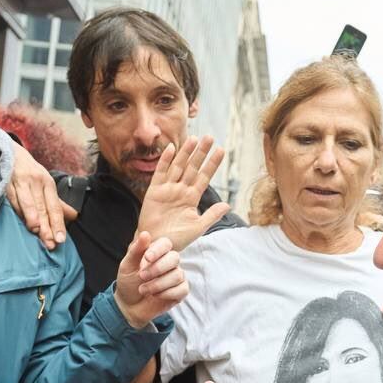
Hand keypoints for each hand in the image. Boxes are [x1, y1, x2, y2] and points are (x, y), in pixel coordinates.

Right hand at [6, 141, 76, 248]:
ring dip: (32, 218)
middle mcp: (36, 182)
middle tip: (51, 243)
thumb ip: (57, 203)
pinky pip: (13, 200)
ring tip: (37, 231)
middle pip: (43, 208)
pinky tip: (22, 221)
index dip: (58, 224)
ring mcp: (21, 182)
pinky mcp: (7, 183)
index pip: (55, 207)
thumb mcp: (47, 184)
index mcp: (48, 184)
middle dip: (47, 227)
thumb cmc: (31, 173)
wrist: (11, 153)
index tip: (61, 239)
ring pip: (28, 203)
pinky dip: (18, 211)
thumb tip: (74, 216)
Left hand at [112, 230, 186, 327]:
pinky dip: (167, 293)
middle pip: (175, 258)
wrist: (129, 306)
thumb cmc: (128, 283)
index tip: (147, 258)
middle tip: (142, 277)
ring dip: (158, 284)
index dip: (159, 250)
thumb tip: (146, 234)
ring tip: (143, 290)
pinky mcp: (180, 291)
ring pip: (178, 275)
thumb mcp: (127, 266)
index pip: (166, 243)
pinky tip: (156, 296)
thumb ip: (136, 250)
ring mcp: (176, 276)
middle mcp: (169, 263)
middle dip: (157, 269)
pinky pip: (182, 289)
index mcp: (156, 253)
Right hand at [137, 136, 228, 251]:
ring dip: (186, 152)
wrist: (157, 245)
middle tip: (209, 137)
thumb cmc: (177, 239)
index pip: (205, 177)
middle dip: (201, 152)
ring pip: (178, 166)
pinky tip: (171, 148)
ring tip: (194, 138)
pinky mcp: (154, 191)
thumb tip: (228, 205)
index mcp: (192, 198)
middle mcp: (181, 190)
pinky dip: (165, 161)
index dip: (212, 163)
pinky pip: (160, 172)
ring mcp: (168, 189)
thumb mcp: (198, 227)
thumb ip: (212, 215)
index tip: (221, 150)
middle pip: (193, 167)